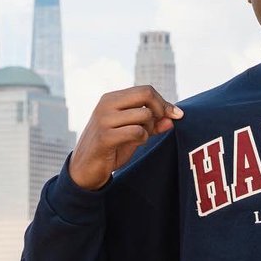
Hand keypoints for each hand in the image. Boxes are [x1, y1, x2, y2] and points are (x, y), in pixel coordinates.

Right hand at [68, 85, 183, 190]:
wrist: (84, 170)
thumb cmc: (110, 148)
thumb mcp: (132, 132)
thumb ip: (152, 124)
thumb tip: (174, 118)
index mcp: (111, 98)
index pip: (145, 90)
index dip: (163, 102)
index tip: (175, 115)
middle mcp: (106, 104)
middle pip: (146, 94)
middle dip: (159, 110)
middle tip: (157, 127)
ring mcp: (104, 119)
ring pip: (144, 115)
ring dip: (149, 129)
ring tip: (139, 137)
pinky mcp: (105, 136)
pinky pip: (137, 131)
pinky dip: (142, 139)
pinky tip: (134, 143)